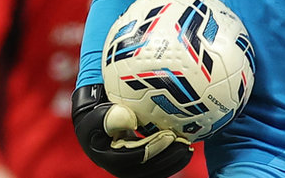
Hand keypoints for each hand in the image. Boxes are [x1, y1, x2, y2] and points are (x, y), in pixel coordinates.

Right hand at [72, 85, 192, 177]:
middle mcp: (119, 167)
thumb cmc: (98, 116)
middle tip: (185, 145)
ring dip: (172, 162)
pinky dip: (171, 161)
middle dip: (167, 158)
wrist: (96, 125)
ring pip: (153, 171)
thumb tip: (130, 120)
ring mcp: (129, 168)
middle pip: (146, 168)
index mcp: (107, 156)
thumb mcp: (100, 114)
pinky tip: (185, 150)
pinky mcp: (138, 166)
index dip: (152, 148)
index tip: (169, 136)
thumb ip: (111, 116)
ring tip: (188, 148)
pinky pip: (156, 168)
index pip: (133, 156)